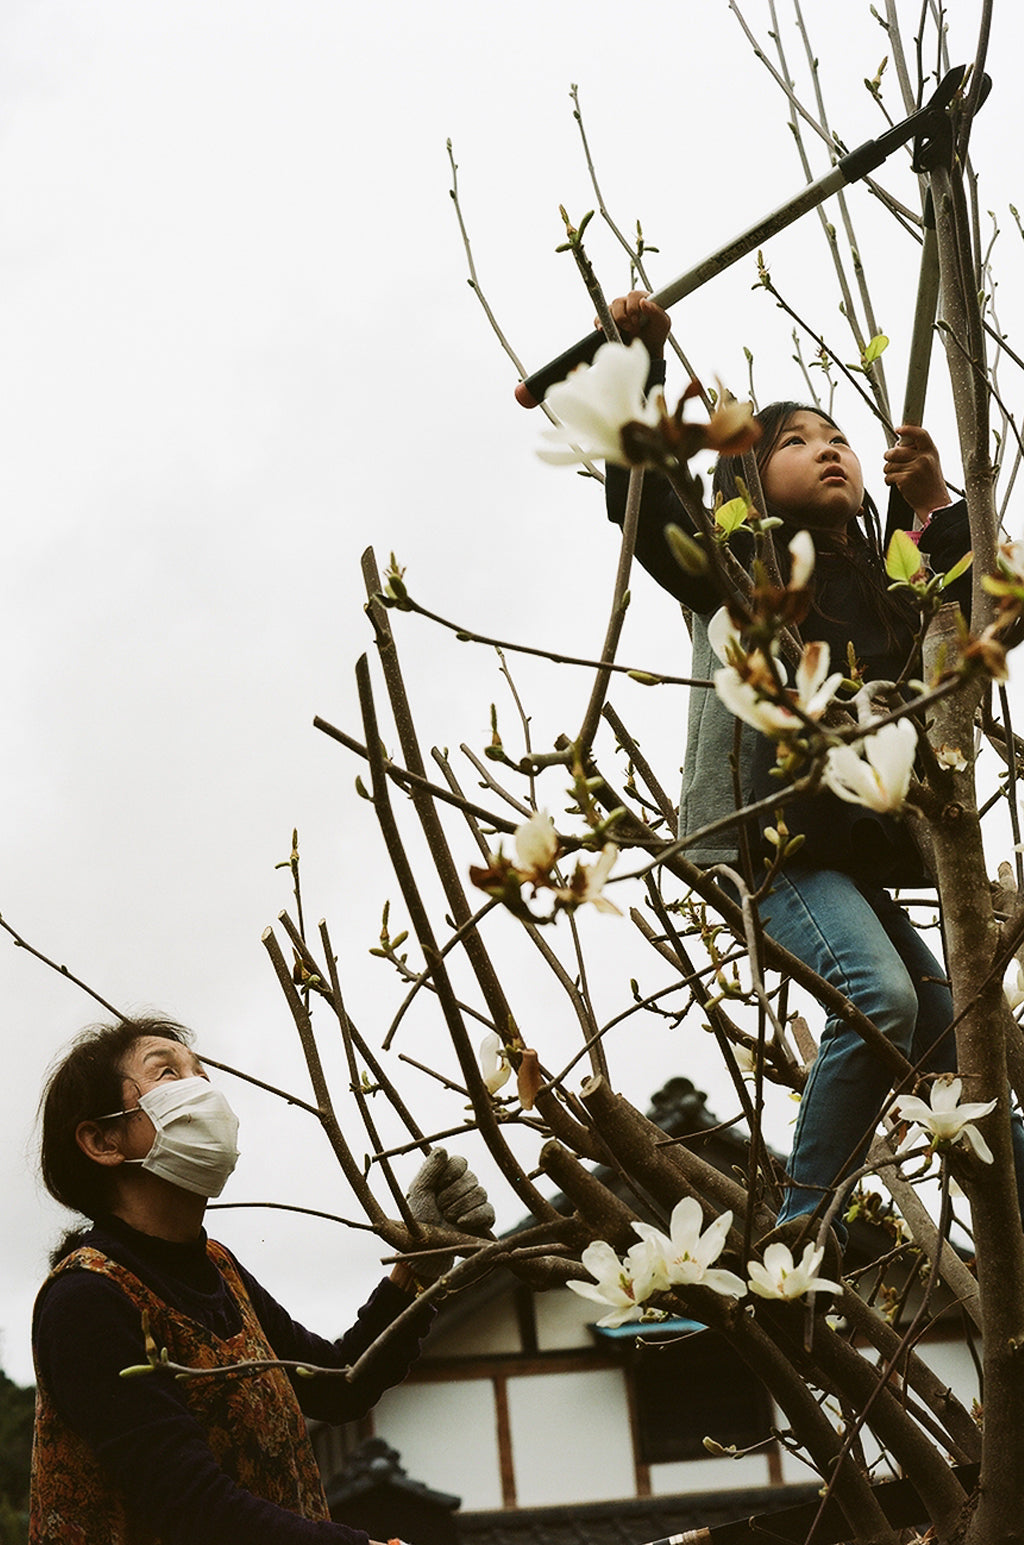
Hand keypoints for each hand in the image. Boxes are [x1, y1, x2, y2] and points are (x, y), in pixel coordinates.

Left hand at [404, 1149, 494, 1284]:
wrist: (425, 1246)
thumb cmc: (419, 1217)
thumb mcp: (418, 1192)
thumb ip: (429, 1170)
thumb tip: (443, 1149)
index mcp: (449, 1174)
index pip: (460, 1162)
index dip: (450, 1173)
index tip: (438, 1186)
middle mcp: (465, 1184)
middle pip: (471, 1178)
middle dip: (452, 1195)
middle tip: (440, 1207)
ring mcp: (477, 1201)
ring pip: (480, 1192)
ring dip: (460, 1206)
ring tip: (447, 1217)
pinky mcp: (485, 1218)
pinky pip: (488, 1210)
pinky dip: (474, 1215)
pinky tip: (461, 1222)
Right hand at [602, 291, 670, 359]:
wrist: (646, 351)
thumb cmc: (656, 335)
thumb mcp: (663, 324)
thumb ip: (656, 311)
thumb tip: (643, 302)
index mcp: (642, 298)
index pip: (633, 295)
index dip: (633, 307)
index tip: (637, 320)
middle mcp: (628, 302)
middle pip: (619, 301)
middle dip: (624, 318)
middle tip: (633, 329)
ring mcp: (617, 311)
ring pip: (609, 309)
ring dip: (615, 323)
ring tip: (623, 333)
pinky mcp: (607, 321)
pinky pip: (598, 318)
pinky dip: (600, 324)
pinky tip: (605, 330)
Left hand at [883, 425, 948, 521]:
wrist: (935, 504)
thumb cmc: (931, 485)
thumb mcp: (931, 463)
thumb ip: (919, 452)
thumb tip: (899, 444)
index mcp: (931, 452)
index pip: (919, 434)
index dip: (908, 430)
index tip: (899, 430)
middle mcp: (924, 458)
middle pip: (896, 450)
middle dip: (889, 456)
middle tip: (893, 461)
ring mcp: (914, 468)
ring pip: (889, 464)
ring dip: (889, 471)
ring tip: (899, 476)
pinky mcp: (905, 479)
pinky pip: (888, 476)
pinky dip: (889, 481)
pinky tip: (899, 484)